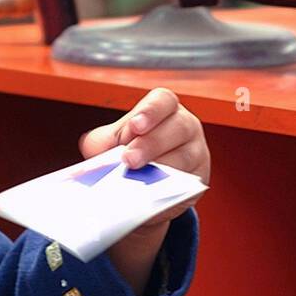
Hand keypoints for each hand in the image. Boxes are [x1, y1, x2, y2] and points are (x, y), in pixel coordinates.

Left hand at [79, 89, 208, 294]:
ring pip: (185, 156)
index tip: (134, 126)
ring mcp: (196, 152)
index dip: (150, 112)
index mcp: (163, 109)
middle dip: (151, 144)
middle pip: (177, 128)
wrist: (142, 187)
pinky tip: (147, 194)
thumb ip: (103, 142)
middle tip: (129, 160)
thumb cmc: (127, 153)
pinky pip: (187, 184)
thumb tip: (97, 153)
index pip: (163, 101)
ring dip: (160, 167)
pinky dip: (166, 189)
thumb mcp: (112, 142)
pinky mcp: (198, 180)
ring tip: (136, 177)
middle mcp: (185, 126)